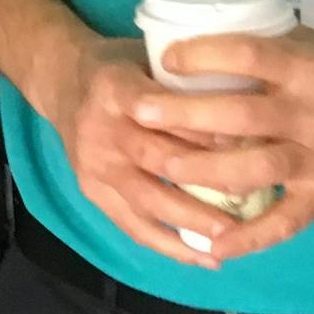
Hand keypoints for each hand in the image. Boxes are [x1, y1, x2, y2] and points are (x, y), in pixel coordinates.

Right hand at [41, 35, 242, 268]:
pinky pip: (133, 225)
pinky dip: (170, 245)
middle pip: (158, 159)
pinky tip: (205, 257)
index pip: (163, 112)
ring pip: (147, 200)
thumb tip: (247, 114)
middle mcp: (100, 129)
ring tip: (233, 237)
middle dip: (207, 180)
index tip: (249, 143)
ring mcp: (94, 165)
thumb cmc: (120, 67)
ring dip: (192, 221)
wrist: (61, 80)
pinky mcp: (92, 192)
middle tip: (253, 195)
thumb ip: (185, 84)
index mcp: (114, 88)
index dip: (204, 130)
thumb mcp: (148, 56)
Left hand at [122, 30, 313, 262]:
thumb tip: (192, 34)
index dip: (205, 55)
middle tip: (141, 112)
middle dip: (185, 116)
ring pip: (253, 169)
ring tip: (161, 167)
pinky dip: (246, 237)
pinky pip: (282, 223)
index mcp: (305, 68)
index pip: (250, 55)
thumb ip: (262, 46)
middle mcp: (311, 113)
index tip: (166, 59)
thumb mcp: (310, 47)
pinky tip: (211, 244)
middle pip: (240, 115)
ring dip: (203, 171)